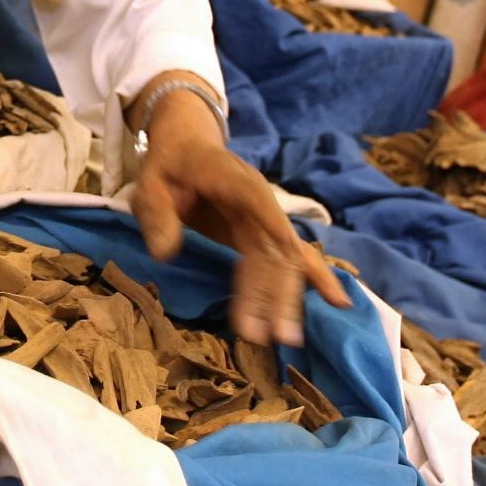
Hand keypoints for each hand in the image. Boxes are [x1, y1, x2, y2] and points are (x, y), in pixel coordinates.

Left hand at [130, 98, 350, 346]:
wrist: (188, 147)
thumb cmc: (169, 166)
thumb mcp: (149, 184)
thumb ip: (156, 215)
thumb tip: (166, 253)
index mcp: (231, 180)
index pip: (256, 201)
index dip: (273, 224)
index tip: (288, 252)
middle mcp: (259, 202)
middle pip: (276, 247)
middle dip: (278, 290)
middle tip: (276, 334)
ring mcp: (265, 219)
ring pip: (284, 262)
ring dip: (285, 299)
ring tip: (284, 338)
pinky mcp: (264, 236)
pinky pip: (290, 261)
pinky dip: (311, 281)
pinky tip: (336, 302)